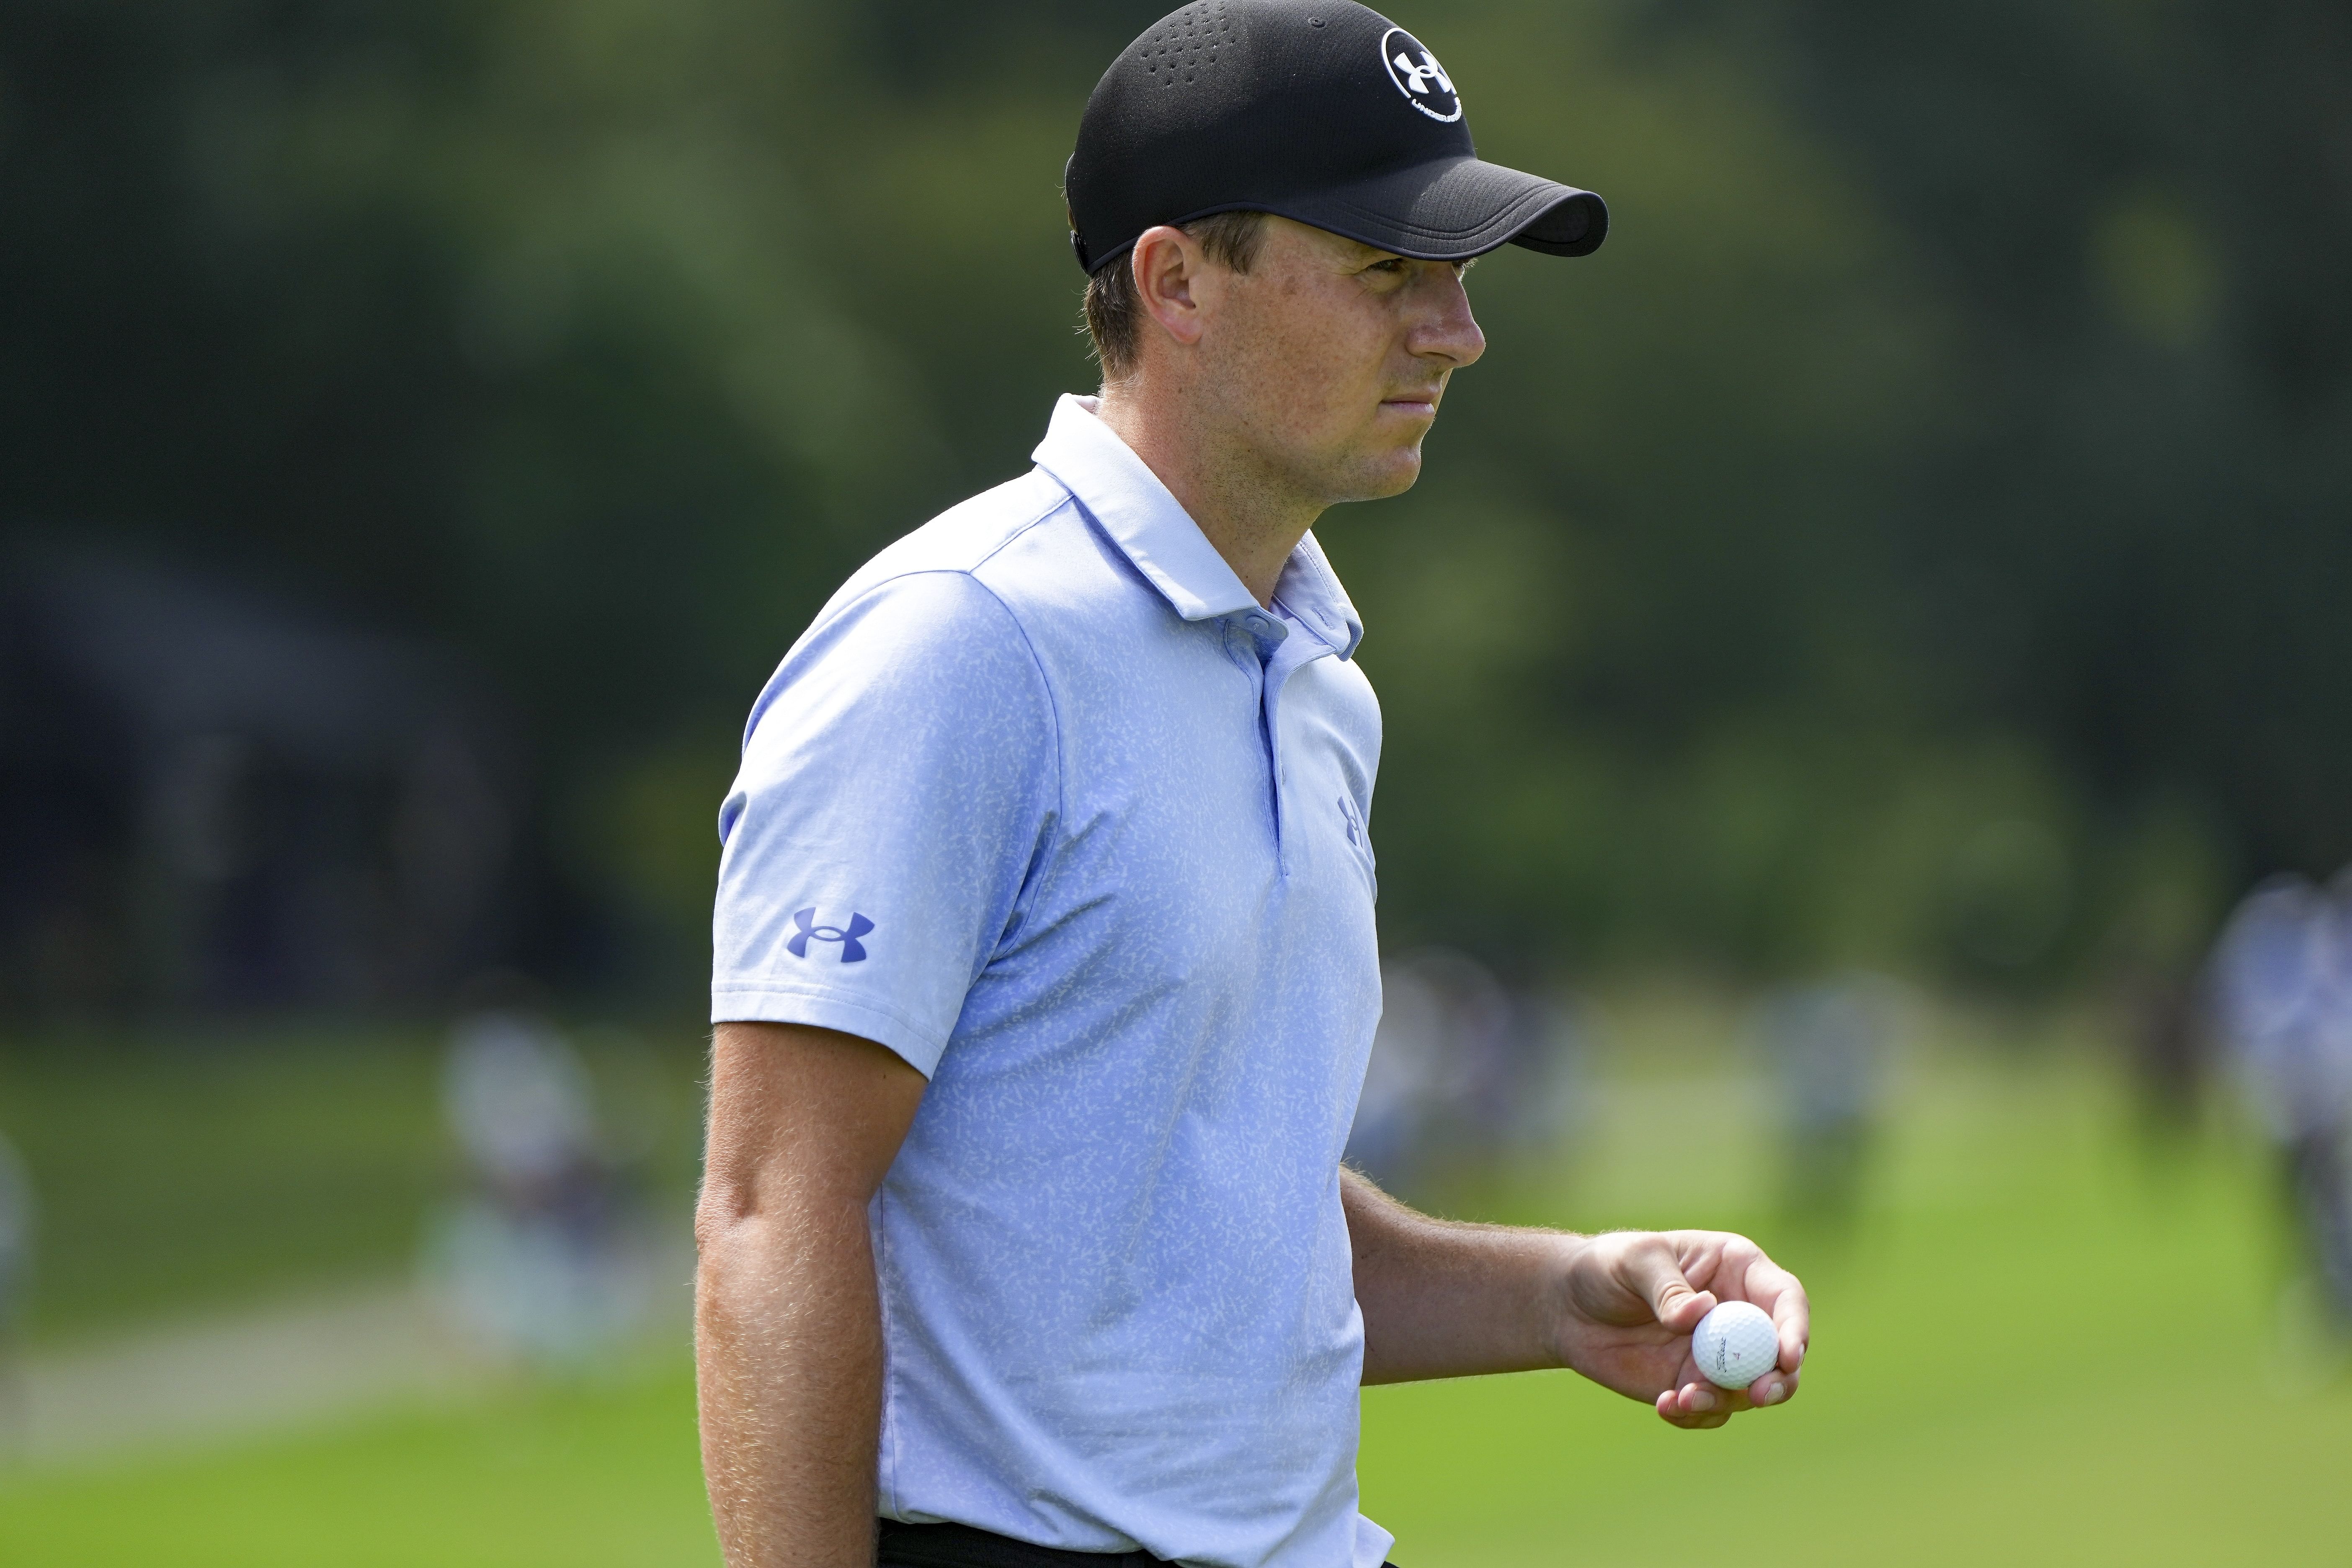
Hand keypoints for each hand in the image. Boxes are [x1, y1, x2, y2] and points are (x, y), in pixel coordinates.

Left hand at [1550, 1230, 1808, 1429]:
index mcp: (1737, 1270)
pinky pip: (1712, 1410)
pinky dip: (1695, 1415)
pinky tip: (1664, 1405)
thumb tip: (1701, 1312)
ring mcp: (1719, 1354)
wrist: (1569, 1307)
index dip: (1794, 1327)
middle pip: (1781, 1353)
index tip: (1787, 1355)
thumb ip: (1667, 1287)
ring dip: (1725, 1400)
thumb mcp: (1634, 1261)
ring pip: (1748, 1389)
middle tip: (1758, 1395)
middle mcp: (1739, 1315)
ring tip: (1682, 1397)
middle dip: (1780, 1378)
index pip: (1784, 1298)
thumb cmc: (1607, 1267)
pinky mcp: (1695, 1384)